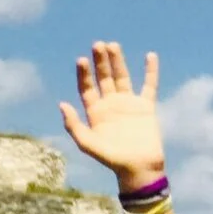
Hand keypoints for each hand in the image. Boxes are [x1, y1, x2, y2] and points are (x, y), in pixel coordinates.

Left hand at [59, 42, 164, 190]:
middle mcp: (110, 105)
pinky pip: (149, 85)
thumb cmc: (111, 160)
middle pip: (104, 78)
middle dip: (100, 62)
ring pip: (123, 77)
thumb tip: (61, 104)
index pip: (87, 88)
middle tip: (97, 44)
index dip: (84, 74)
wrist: (138, 168)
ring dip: (118, 61)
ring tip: (113, 45)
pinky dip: (150, 71)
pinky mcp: (146, 107)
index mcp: (95, 113)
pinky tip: (150, 56)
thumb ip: (74, 125)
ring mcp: (128, 104)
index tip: (81, 60)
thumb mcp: (88, 144)